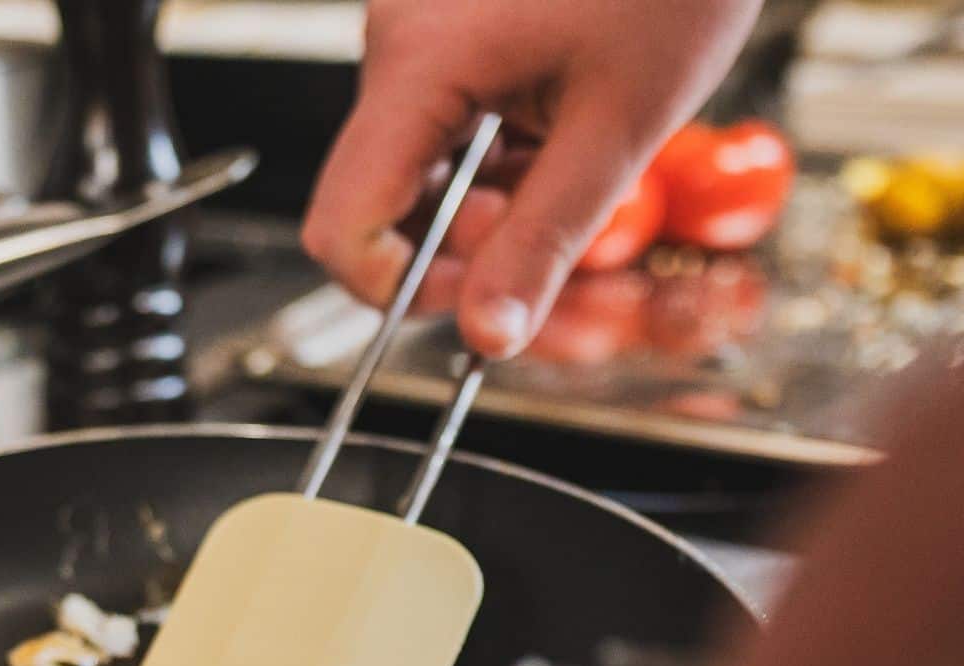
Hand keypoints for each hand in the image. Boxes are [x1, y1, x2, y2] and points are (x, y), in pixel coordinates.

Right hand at [300, 0, 761, 357]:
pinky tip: (548, 135)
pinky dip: (483, 153)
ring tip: (557, 169)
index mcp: (420, 63)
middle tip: (534, 236)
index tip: (468, 301)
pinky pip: (433, 119)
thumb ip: (545, 241)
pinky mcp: (438, 25)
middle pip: (372, 195)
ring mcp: (412, 28)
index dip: (393, 287)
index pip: (343, 222)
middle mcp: (395, 40)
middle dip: (447, 243)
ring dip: (473, 199)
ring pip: (407, 163)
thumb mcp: (619, 127)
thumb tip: (490, 336)